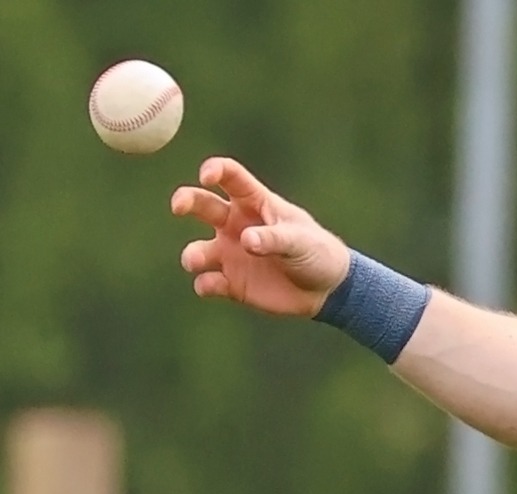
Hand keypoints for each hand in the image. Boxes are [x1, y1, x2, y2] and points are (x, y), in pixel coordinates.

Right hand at [171, 157, 350, 316]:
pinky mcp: (231, 282)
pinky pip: (208, 282)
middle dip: (186, 200)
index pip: (231, 178)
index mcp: (256, 204)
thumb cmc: (317, 253)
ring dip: (193, 255)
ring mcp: (230, 253)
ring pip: (198, 250)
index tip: (207, 175)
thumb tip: (245, 240)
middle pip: (202, 205)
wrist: (327, 290)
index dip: (215, 170)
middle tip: (178, 206)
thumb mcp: (301, 241)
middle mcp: (236, 225)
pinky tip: (211, 285)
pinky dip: (205, 284)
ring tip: (196, 261)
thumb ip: (274, 238)